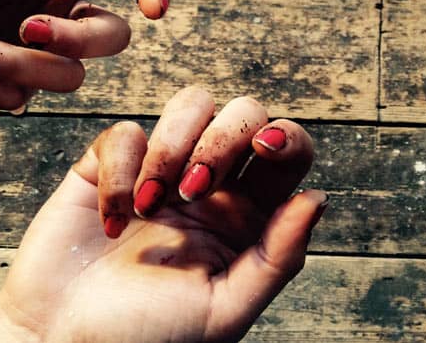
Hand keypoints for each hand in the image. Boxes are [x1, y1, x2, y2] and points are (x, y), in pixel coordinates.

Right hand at [0, 87, 326, 341]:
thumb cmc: (144, 336)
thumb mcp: (223, 309)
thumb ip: (276, 257)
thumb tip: (317, 199)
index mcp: (244, 219)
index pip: (285, 153)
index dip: (286, 136)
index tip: (265, 148)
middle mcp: (207, 187)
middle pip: (242, 113)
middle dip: (223, 137)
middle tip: (195, 189)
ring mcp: (158, 173)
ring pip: (189, 105)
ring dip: (172, 146)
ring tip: (152, 205)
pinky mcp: (109, 167)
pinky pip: (125, 133)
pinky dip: (120, 170)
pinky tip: (112, 220)